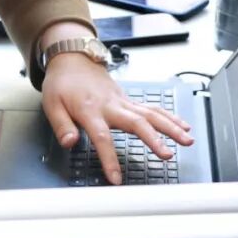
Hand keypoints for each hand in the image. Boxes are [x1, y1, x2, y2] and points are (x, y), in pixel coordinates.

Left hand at [41, 46, 193, 185]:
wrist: (72, 58)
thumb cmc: (62, 82)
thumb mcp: (51, 104)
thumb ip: (61, 126)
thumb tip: (69, 143)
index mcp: (90, 110)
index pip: (102, 137)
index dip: (109, 159)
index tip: (116, 179)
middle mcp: (111, 105)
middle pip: (136, 122)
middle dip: (154, 139)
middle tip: (167, 155)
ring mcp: (122, 101)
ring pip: (150, 113)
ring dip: (170, 126)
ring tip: (187, 140)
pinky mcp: (128, 99)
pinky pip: (152, 108)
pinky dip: (169, 116)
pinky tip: (183, 125)